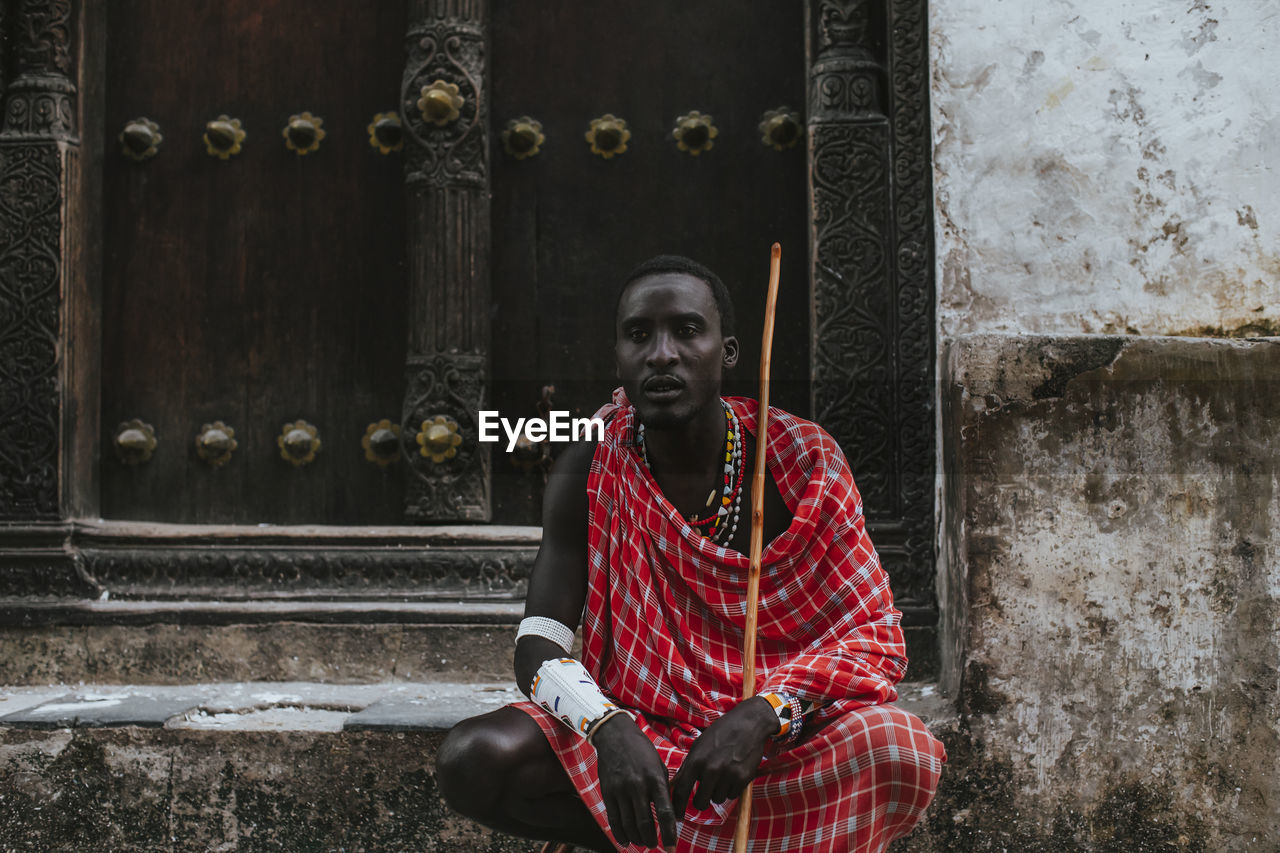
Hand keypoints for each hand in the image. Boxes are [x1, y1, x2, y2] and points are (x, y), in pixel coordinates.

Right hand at [591, 714, 678, 850]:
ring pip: (629, 824)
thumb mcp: (659, 766)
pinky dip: (620, 833)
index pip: (664, 813)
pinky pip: (613, 819)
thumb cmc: (642, 751)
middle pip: (645, 823)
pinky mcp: (608, 791)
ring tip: (643, 842)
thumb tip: (672, 815)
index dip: (669, 833)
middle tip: (655, 846)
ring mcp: (621, 789)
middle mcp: (638, 785)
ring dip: (637, 838)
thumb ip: (664, 789)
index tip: (671, 848)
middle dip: (651, 839)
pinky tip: (626, 841)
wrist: (615, 735)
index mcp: (655, 779)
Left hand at [670, 696, 777, 816]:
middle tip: (704, 795)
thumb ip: (688, 766)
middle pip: (700, 802)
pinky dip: (731, 789)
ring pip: (717, 799)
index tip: (678, 817)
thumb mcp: (699, 746)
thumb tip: (674, 786)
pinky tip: (733, 773)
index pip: (681, 791)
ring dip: (718, 792)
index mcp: (696, 760)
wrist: (748, 723)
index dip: (678, 807)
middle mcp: (710, 769)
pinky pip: (732, 795)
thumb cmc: (721, 733)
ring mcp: (727, 775)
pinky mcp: (743, 778)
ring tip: (722, 775)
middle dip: (701, 801)